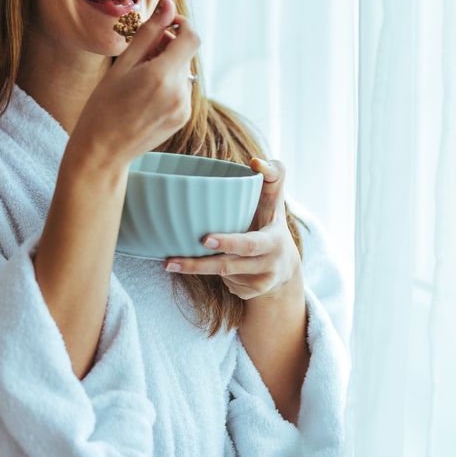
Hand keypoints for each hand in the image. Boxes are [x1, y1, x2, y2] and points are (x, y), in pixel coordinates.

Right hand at [69, 0, 198, 168]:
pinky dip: (168, 84)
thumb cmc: (103, 105)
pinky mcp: (182, 118)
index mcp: (162, 76)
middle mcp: (179, 93)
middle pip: (185, 55)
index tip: (166, 24)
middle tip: (141, 52)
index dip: (182, 25)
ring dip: (168, 66)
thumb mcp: (122, 65)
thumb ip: (149, 33)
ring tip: (139, 77)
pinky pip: (182, 90)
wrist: (102, 150)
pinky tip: (145, 94)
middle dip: (168, 47)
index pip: (192, 38)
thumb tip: (167, 5)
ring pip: (183, 72)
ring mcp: (183, 108)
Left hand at [164, 158, 302, 301]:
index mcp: (273, 241)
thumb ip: (273, 174)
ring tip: (177, 260)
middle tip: (170, 261)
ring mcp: (259, 284)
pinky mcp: (249, 294)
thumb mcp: (275, 199)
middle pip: (227, 267)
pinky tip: (215, 263)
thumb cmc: (270, 221)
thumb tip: (255, 161)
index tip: (204, 238)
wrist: (286, 267)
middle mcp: (269, 265)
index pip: (249, 244)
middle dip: (198, 265)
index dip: (228, 242)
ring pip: (221, 275)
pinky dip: (213, 274)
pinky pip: (225, 284)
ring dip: (199, 267)